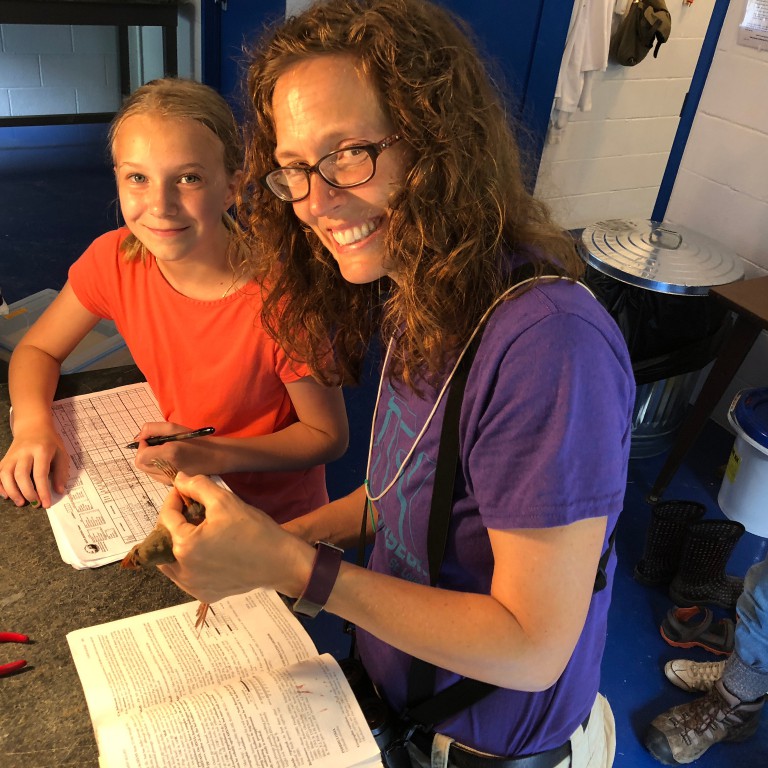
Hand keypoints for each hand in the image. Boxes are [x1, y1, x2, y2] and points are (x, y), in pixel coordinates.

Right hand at [0, 427, 68, 507]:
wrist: (33, 426)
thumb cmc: (50, 442)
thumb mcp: (61, 454)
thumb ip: (61, 472)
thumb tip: (59, 491)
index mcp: (41, 450)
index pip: (40, 473)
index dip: (42, 490)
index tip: (46, 504)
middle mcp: (24, 452)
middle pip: (21, 475)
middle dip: (27, 492)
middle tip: (35, 504)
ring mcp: (12, 455)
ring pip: (6, 475)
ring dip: (12, 491)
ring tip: (21, 502)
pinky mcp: (5, 458)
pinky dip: (0, 486)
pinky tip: (7, 495)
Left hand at [133, 421, 198, 481]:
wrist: (215, 457)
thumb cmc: (196, 441)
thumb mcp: (174, 428)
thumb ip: (152, 429)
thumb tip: (137, 438)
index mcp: (168, 454)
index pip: (140, 456)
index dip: (142, 446)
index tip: (152, 439)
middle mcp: (167, 470)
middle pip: (140, 464)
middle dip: (144, 453)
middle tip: (157, 445)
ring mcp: (169, 479)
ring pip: (146, 470)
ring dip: (150, 460)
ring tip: (165, 453)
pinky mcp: (171, 483)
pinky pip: (155, 475)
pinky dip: (156, 467)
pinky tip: (169, 460)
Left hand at [156, 472, 310, 604]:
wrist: (280, 562)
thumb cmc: (253, 530)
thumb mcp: (225, 501)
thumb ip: (198, 486)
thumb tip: (180, 478)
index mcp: (184, 545)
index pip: (167, 516)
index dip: (175, 498)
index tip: (184, 489)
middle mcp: (182, 570)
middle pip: (163, 540)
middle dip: (174, 522)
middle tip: (191, 509)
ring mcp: (192, 585)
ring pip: (171, 561)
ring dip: (178, 543)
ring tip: (197, 529)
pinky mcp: (204, 593)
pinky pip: (186, 576)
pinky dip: (189, 562)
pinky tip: (206, 550)